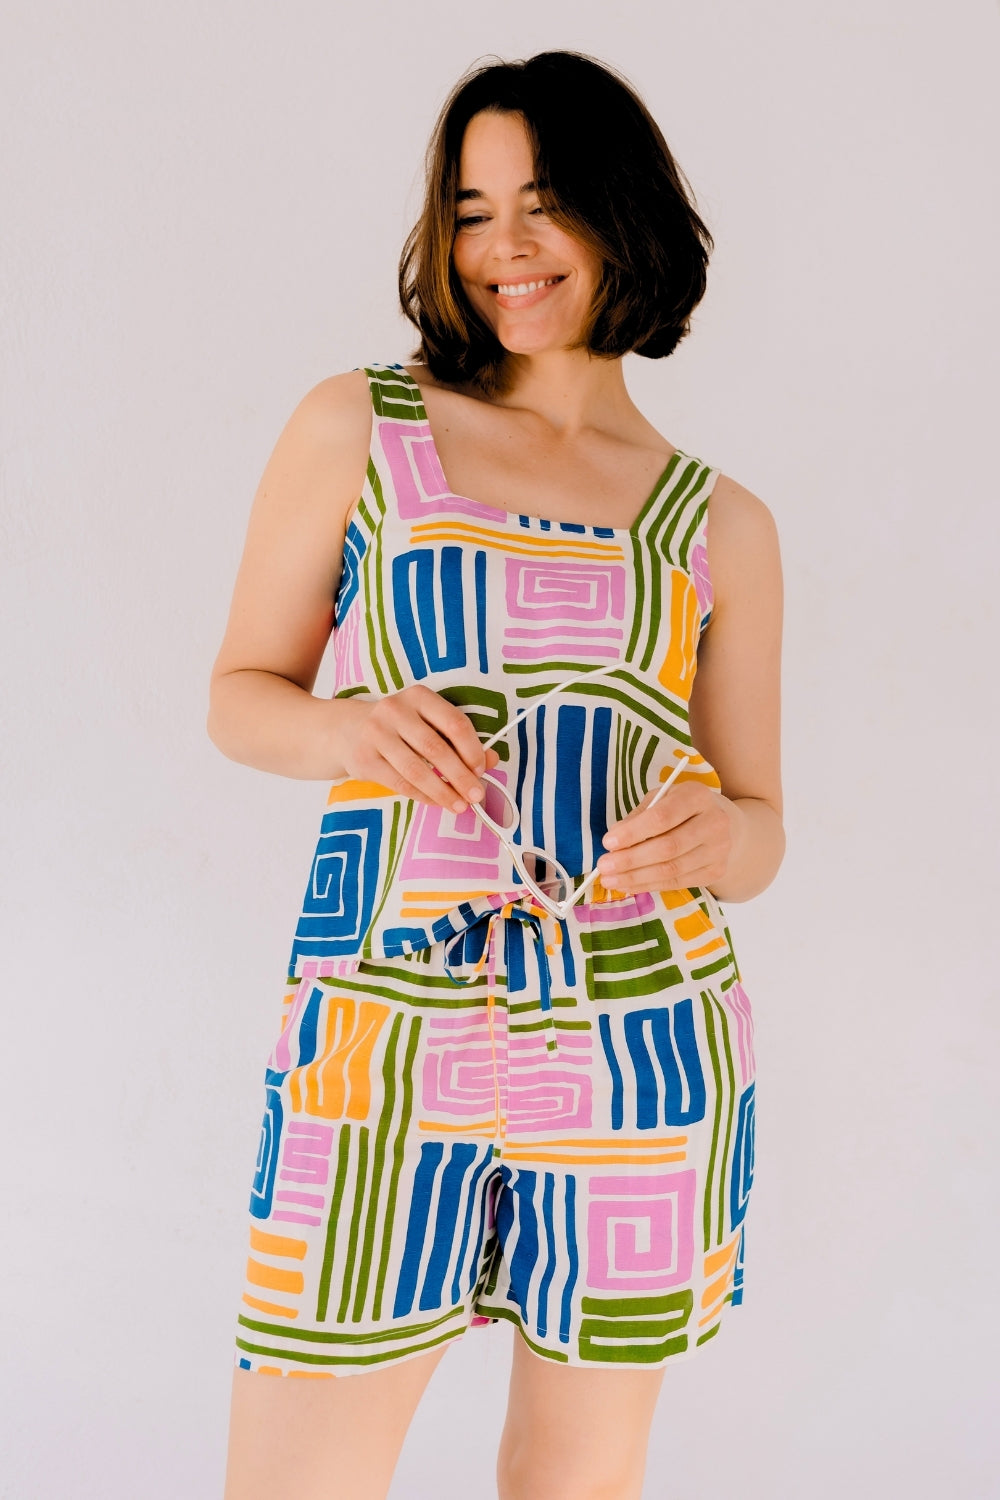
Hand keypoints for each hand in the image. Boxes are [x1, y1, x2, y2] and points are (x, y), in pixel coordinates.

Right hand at [333, 688, 499, 812]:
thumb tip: (492, 759)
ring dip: (442, 792)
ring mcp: (376, 734)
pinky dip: (422, 796)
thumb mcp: (427, 723)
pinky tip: (436, 802)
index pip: (454, 722)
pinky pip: (400, 783)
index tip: (482, 769)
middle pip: (436, 748)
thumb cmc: (398, 728)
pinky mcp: (364, 759)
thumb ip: (459, 739)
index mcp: (418, 696)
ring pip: (417, 770)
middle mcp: (395, 710)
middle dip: (461, 776)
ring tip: (460, 806)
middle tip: (476, 795)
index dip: (472, 749)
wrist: (345, 730)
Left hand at [596, 780, 736, 895]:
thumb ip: (638, 817)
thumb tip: (614, 842)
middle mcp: (714, 822)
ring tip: (610, 880)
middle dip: (631, 860)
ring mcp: (719, 850)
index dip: (633, 833)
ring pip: (672, 870)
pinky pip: (677, 882)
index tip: (608, 843)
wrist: (720, 825)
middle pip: (668, 847)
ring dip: (636, 877)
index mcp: (697, 796)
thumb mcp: (660, 799)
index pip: (662, 817)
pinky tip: (629, 884)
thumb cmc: (681, 808)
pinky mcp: (716, 871)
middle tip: (604, 866)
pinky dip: (648, 885)